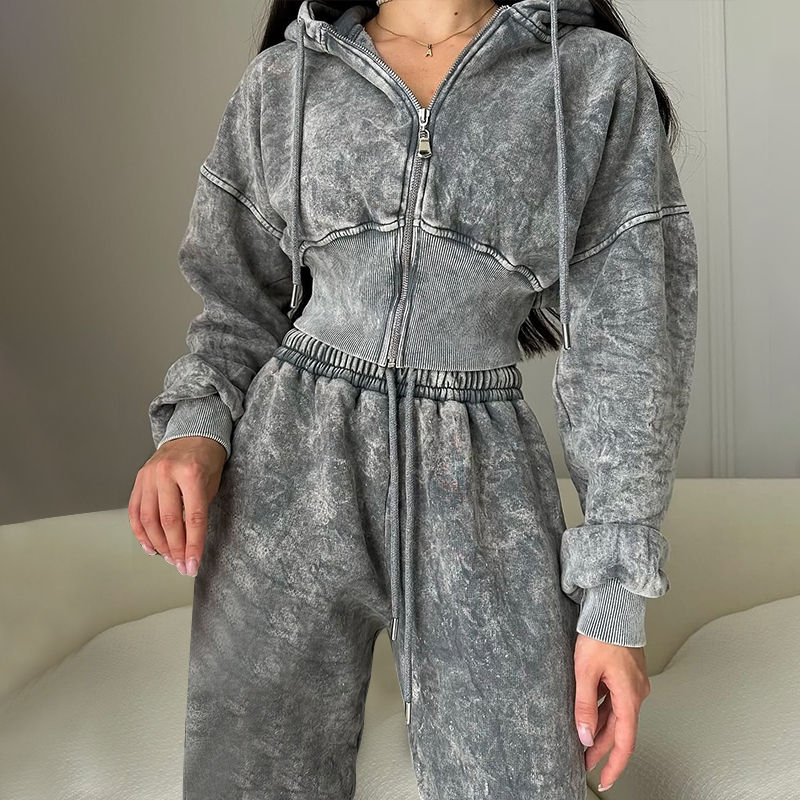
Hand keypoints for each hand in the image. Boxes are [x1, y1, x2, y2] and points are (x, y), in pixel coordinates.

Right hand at [128, 436, 226, 575]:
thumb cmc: (207, 459)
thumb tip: (190, 544)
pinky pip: (135, 511)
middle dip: (175, 549)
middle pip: (168, 521)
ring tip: (168, 558)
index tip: (192, 566)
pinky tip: (150, 546)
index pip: (193, 518)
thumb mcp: (212, 482)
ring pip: (148, 519)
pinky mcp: (139, 479)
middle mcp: (167, 473)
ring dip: (158, 544)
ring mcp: (149, 475)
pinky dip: (140, 532)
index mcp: (191, 473)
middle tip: (180, 565)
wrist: (193, 433)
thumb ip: (200, 509)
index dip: (193, 545)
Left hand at [573, 633, 650, 791]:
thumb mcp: (585, 671)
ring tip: (582, 741)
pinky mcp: (626, 674)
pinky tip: (589, 714)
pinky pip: (615, 700)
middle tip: (584, 762)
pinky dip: (603, 711)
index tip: (604, 781)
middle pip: (619, 730)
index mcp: (629, 697)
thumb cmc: (602, 633)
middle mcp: (636, 693)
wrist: (613, 607)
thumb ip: (584, 705)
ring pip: (616, 715)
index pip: (624, 742)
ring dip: (601, 730)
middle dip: (601, 749)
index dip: (614, 765)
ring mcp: (632, 684)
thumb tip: (584, 735)